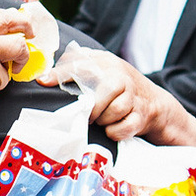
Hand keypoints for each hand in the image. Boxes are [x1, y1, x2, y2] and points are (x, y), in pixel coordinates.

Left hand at [49, 47, 195, 145]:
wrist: (153, 102)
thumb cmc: (118, 87)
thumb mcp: (99, 71)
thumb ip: (74, 69)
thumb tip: (43, 78)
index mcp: (106, 63)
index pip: (80, 64)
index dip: (60, 74)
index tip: (43, 82)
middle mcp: (121, 77)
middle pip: (102, 94)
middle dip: (92, 109)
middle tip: (88, 114)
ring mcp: (133, 97)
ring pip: (113, 112)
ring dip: (104, 120)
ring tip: (103, 119)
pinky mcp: (141, 116)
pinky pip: (121, 129)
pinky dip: (114, 132)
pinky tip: (112, 128)